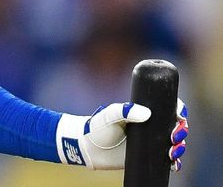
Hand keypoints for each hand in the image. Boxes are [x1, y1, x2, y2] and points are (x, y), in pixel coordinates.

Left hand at [55, 98, 187, 170]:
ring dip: (180, 147)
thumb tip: (146, 113)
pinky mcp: (149, 157)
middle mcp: (151, 126)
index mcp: (144, 111)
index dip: (179, 110)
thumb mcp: (110, 115)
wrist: (90, 148)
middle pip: (176, 126)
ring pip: (175, 144)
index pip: (168, 107)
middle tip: (174, 136)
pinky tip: (175, 164)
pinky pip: (168, 161)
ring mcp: (152, 142)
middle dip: (182, 130)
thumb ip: (125, 111)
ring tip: (172, 151)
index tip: (179, 115)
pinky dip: (175, 163)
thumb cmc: (98, 127)